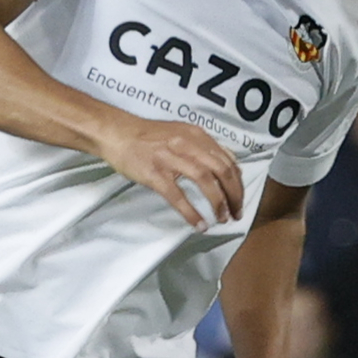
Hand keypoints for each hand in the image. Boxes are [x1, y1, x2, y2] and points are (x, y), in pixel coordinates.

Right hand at [98, 115, 244, 230]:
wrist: (118, 133)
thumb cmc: (149, 137)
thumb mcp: (182, 133)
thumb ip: (203, 147)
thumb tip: (226, 164)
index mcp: (197, 136)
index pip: (228, 160)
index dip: (238, 183)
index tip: (239, 199)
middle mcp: (188, 144)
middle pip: (222, 171)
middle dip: (234, 195)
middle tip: (236, 213)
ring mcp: (171, 158)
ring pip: (205, 181)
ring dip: (218, 203)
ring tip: (221, 219)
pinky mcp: (155, 173)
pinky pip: (178, 196)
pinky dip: (191, 212)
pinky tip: (199, 224)